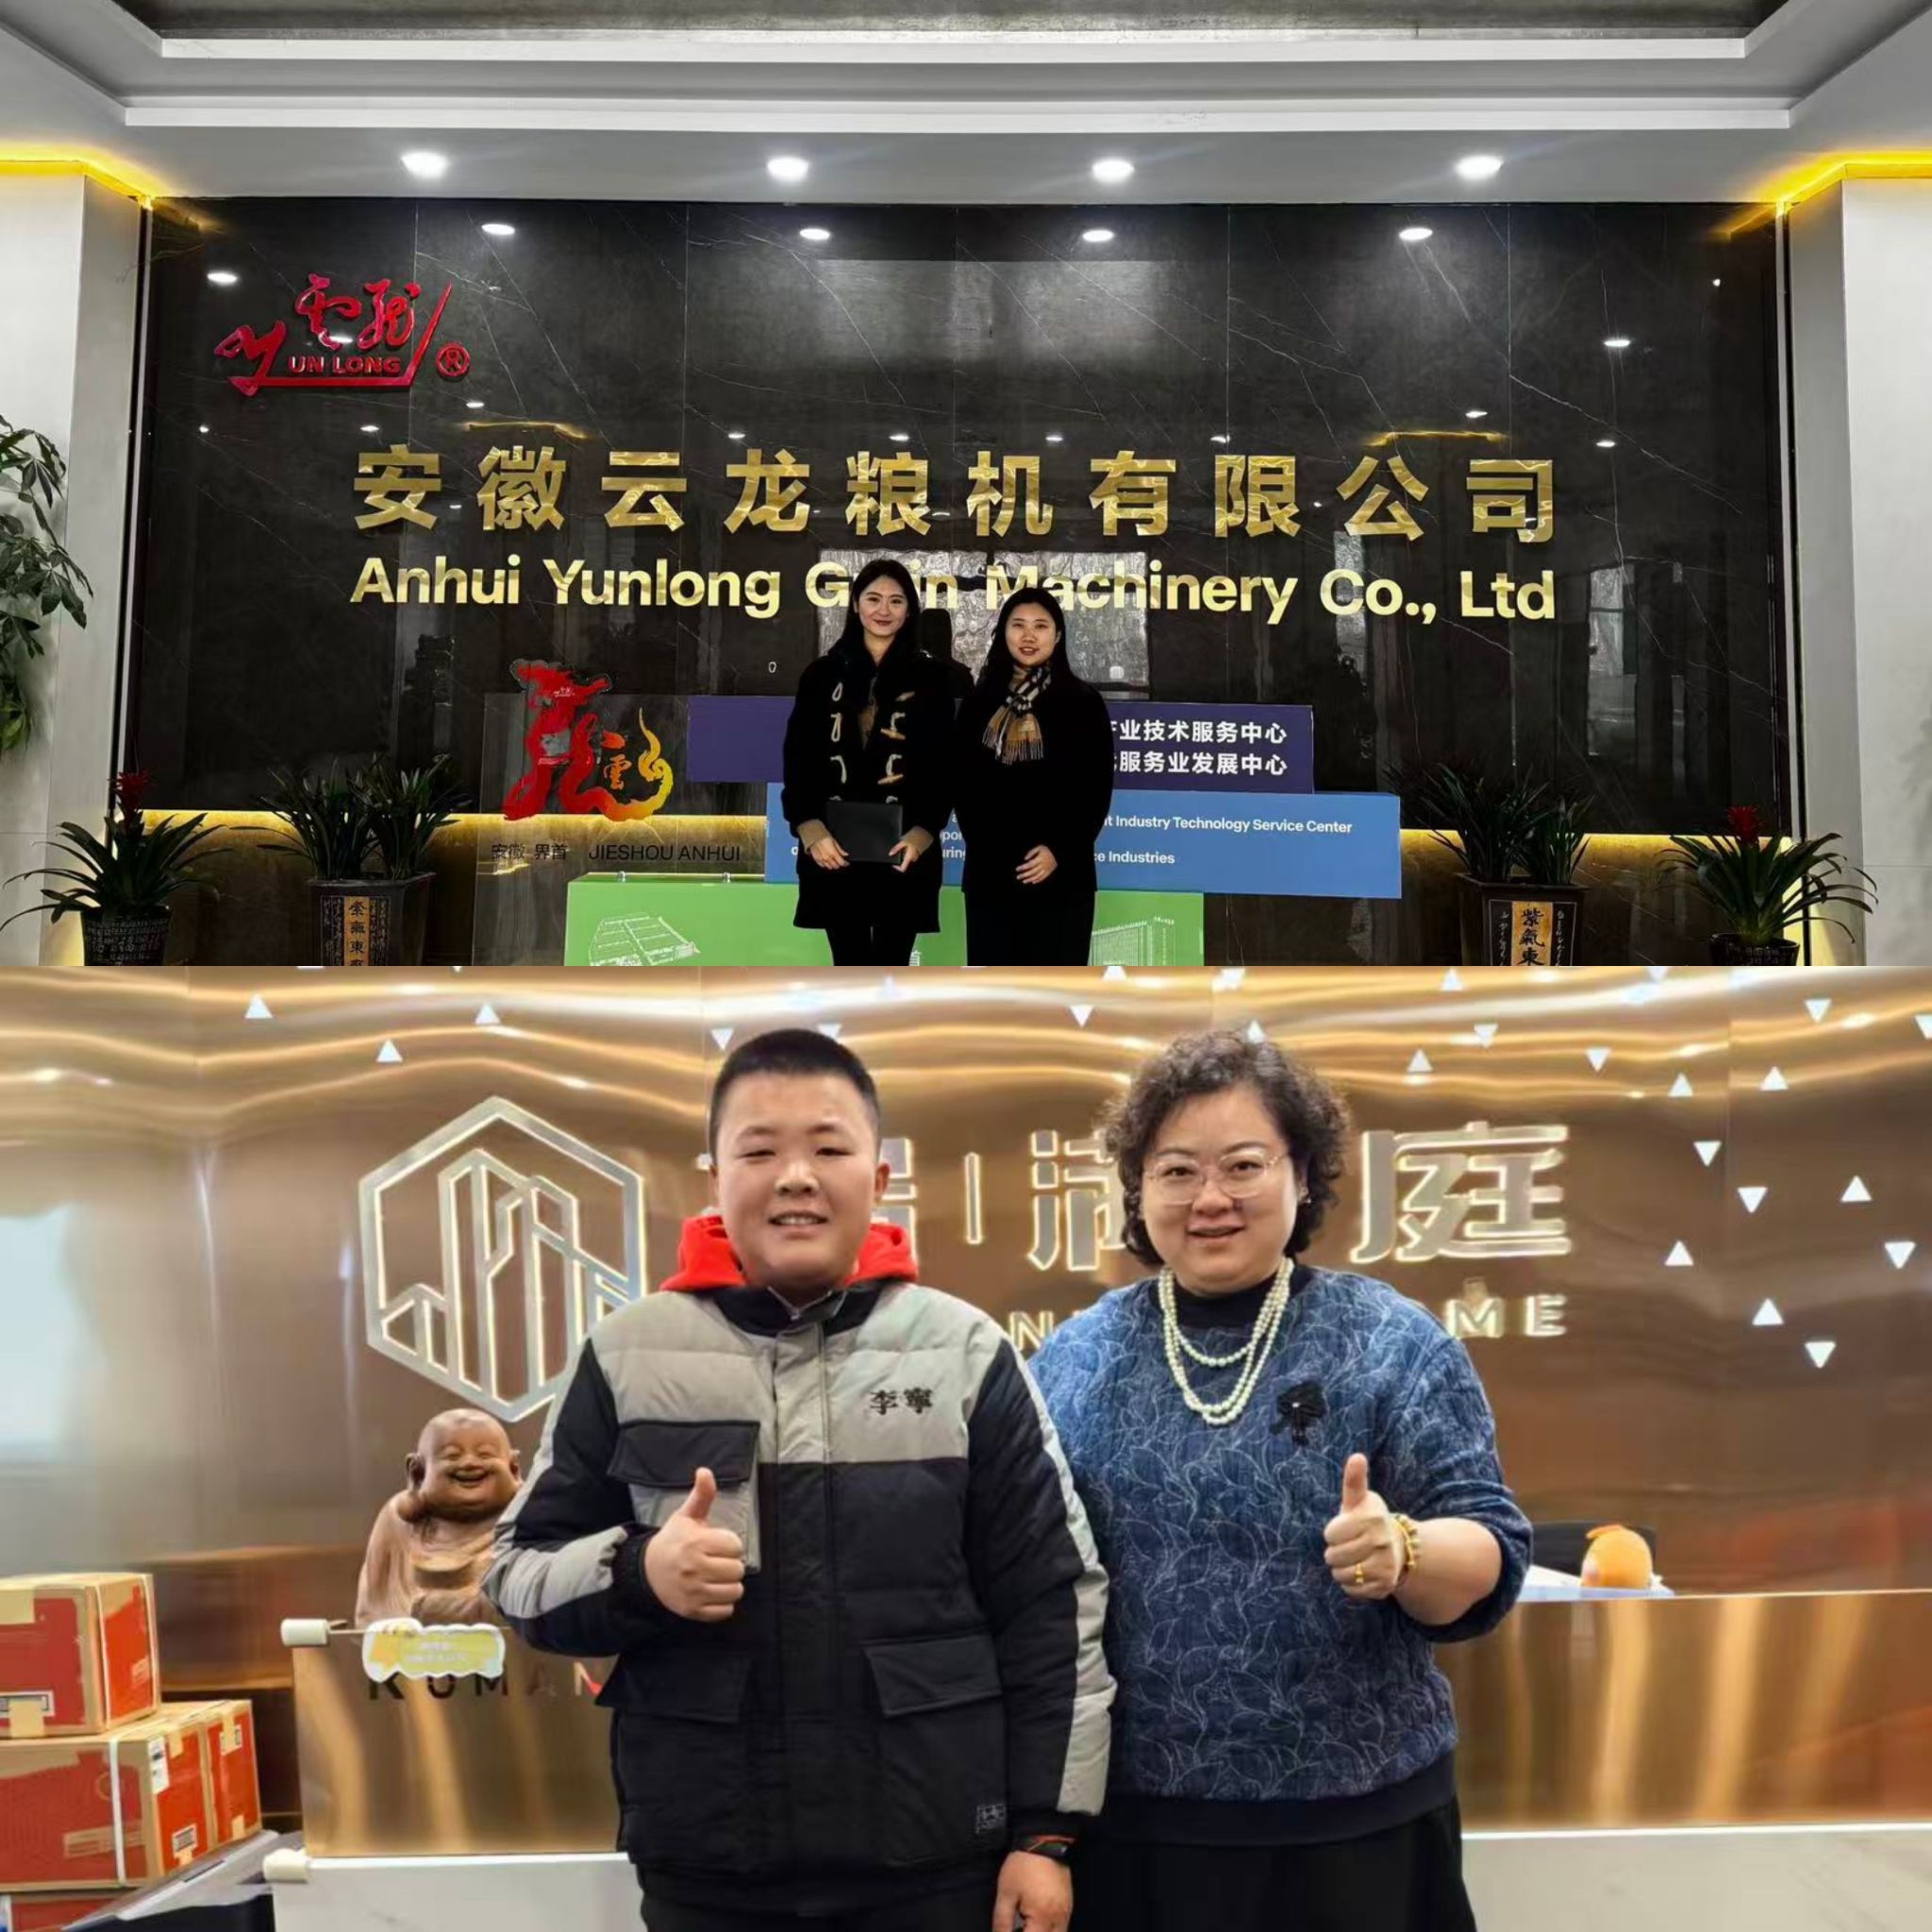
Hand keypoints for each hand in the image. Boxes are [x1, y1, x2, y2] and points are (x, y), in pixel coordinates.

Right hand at [642, 1468, 745, 1621]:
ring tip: (717, 1577)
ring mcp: (693, 1592)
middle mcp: (695, 1569)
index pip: (735, 1546)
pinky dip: (723, 1603)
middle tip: (717, 1561)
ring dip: (730, 1584)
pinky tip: (712, 1591)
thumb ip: (701, 1495)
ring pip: (735, 1592)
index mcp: (696, 1543)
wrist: (647, 1571)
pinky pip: (725, 1611)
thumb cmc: (673, 1541)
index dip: (729, 1544)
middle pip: (737, 1570)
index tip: (717, 1544)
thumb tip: (705, 1471)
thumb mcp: (686, 1516)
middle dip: (731, 1564)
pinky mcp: (693, 1611)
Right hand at [807, 834, 849, 869]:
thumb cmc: (823, 836)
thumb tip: (845, 854)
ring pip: (829, 867)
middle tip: (840, 861)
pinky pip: (823, 866)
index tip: (847, 863)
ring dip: (833, 865)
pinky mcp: (816, 859)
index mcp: (833, 853)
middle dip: (839, 864)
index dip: (845, 863)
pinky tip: (827, 861)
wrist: (813, 835)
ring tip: (834, 861)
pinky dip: (826, 865)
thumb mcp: (834, 841)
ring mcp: (821, 859)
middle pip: (836, 866)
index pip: (841, 863)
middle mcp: (827, 858)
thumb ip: (840, 849)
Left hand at [889, 828, 932, 872]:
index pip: (902, 868)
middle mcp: (914, 857)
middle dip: (902, 855)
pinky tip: (911, 842)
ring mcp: (917, 855)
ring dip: (906, 851)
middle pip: (905, 861)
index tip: (894, 864)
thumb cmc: (916, 836)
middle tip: (901, 847)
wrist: (926, 832)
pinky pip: (913, 853)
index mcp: (909, 856)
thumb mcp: (903, 841)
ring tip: (906, 842)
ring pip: (909, 856)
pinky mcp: (920, 851)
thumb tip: (891, 853)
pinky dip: (910, 849)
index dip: (897, 867)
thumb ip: (896, 848)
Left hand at [993, 1850, 1070, 1931]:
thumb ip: (1002, 1922)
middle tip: (1019, 1927)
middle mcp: (1059, 1920)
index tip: (1009, 1931)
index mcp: (1042, 1918)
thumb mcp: (1006, 1893)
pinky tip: (1037, 1923)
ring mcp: (1067, 1913)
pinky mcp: (1069, 1906)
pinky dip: (1050, 1930)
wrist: (1043, 1840)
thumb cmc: (1022, 1866)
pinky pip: (1062, 1928)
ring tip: (1027, 1926)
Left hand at [1015, 845, 1057, 885]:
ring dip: (1029, 879)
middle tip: (1018, 877)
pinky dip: (1037, 880)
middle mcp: (1043, 865)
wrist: (1058, 853)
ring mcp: (1046, 870)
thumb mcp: (1039, 847)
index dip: (1023, 867)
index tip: (1017, 869)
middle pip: (1032, 872)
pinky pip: (1043, 878)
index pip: (1030, 864)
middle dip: (1024, 875)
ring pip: (1037, 876)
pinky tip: (1032, 882)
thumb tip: (1025, 859)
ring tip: (1023, 881)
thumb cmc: (1047, 850)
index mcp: (1040, 859)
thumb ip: (1031, 852)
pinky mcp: (1049, 872)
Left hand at [1323, 1453, 1403, 1601]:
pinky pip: (1352, 1590)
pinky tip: (1360, 1572)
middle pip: (1333, 1557)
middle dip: (1334, 1552)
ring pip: (1341, 1575)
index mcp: (1371, 1517)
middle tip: (1347, 1545)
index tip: (1343, 1529)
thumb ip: (1354, 1480)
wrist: (1398, 1546)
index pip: (1330, 1534)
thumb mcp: (1358, 1499)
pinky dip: (1350, 1584)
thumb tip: (1357, 1456)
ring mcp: (1385, 1565)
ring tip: (1353, 1559)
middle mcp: (1381, 1541)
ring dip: (1340, 1569)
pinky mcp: (1385, 1585)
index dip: (1332, 1533)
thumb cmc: (1367, 1520)